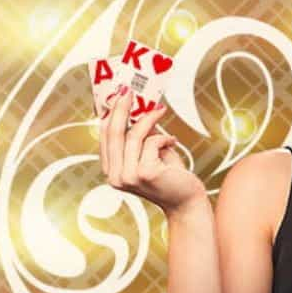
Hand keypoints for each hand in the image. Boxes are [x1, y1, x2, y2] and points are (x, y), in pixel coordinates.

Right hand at [100, 84, 205, 213]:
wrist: (187, 202)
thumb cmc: (170, 176)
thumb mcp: (150, 153)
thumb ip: (140, 137)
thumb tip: (137, 108)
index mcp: (111, 171)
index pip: (105, 136)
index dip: (110, 113)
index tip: (117, 95)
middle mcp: (114, 176)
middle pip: (113, 133)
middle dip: (121, 108)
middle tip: (129, 89)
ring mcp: (128, 177)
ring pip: (134, 136)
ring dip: (149, 119)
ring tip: (161, 110)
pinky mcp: (144, 173)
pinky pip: (151, 142)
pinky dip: (164, 138)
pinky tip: (172, 142)